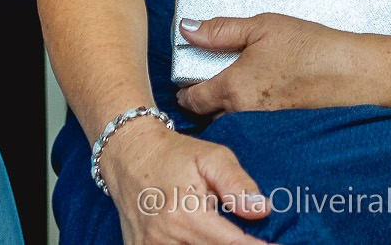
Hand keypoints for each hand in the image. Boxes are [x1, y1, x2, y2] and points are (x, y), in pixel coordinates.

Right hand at [97, 115, 270, 242]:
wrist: (129, 155)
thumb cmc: (175, 154)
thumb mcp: (211, 156)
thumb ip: (237, 183)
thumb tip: (261, 210)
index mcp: (186, 214)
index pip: (231, 244)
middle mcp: (165, 238)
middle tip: (256, 240)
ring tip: (228, 235)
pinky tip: (204, 240)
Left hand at [173, 14, 359, 116]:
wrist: (351, 72)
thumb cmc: (308, 47)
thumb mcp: (261, 26)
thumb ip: (220, 30)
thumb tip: (187, 29)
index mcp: (232, 88)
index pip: (192, 99)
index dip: (185, 90)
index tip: (185, 81)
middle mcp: (243, 113)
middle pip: (209, 114)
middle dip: (204, 100)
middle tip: (209, 79)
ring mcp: (263, 125)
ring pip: (231, 121)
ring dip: (227, 108)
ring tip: (238, 84)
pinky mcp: (281, 128)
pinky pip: (253, 124)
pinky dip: (250, 112)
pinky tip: (264, 92)